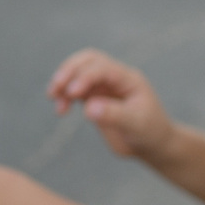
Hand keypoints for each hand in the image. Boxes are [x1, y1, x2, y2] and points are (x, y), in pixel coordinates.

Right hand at [47, 49, 172, 161]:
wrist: (151, 144)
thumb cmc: (148, 132)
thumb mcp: (135, 125)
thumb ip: (114, 115)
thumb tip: (89, 108)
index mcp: (128, 79)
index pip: (102, 68)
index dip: (84, 77)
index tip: (72, 94)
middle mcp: (115, 78)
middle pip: (88, 60)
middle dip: (69, 71)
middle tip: (55, 90)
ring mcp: (103, 87)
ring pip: (78, 71)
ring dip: (63, 81)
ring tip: (53, 98)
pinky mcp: (93, 98)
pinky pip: (74, 89)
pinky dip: (63, 95)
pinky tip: (61, 110)